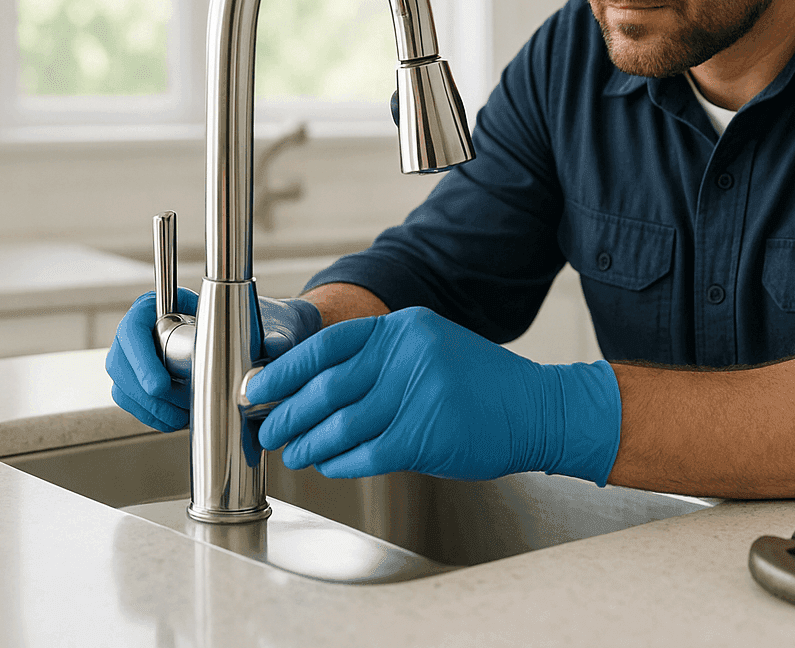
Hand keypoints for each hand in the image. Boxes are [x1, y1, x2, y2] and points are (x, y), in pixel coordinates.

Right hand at [107, 289, 320, 431]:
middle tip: (179, 411)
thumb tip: (273, 348)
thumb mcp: (270, 327)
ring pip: (124, 387)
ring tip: (185, 417)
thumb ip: (272, 336)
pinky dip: (154, 416)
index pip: (133, 329)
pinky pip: (135, 403)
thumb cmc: (264, 325)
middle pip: (120, 363)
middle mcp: (146, 330)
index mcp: (164, 306)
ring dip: (151, 408)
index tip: (160, 386)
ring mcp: (141, 356)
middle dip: (144, 393)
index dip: (140, 359)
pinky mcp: (145, 381)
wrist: (267, 338)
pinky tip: (179, 421)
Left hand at [248, 307, 621, 483]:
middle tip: (266, 428)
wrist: (537, 409)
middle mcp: (409, 356)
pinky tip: (328, 465)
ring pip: (339, 425)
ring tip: (292, 452)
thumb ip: (381, 361)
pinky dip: (338, 463)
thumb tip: (314, 386)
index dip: (284, 370)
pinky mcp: (425, 436)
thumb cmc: (482, 386)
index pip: (327, 345)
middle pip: (325, 387)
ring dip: (307, 443)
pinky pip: (363, 454)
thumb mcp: (432, 348)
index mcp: (405, 328)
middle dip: (286, 412)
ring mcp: (417, 395)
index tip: (257, 387)